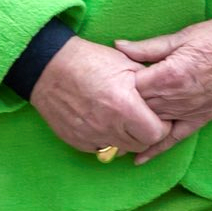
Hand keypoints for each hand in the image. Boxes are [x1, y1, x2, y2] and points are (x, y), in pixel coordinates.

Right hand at [29, 36, 170, 159]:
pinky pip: (102, 148)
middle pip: (141, 145)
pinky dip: (107, 139)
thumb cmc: (89, 60)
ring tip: (122, 119)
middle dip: (146, 133)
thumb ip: (148, 84)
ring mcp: (91, 136)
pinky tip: (103, 121)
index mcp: (124, 106)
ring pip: (122, 150)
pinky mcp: (77, 141)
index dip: (162, 126)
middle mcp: (109, 125)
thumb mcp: (125, 63)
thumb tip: (162, 97)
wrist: (49, 66)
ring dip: (127, 138)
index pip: (157, 134)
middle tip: (142, 118)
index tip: (158, 117)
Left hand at [116, 14, 211, 161]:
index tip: (107, 81)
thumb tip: (118, 45)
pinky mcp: (202, 119)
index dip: (119, 85)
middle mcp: (178, 98)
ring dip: (133, 127)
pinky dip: (157, 149)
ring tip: (110, 131)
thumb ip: (147, 47)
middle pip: (140, 108)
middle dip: (123, 107)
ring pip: (154, 124)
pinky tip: (138, 158)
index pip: (133, 87)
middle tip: (104, 106)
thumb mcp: (180, 36)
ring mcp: (190, 111)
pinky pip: (175, 138)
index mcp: (170, 75)